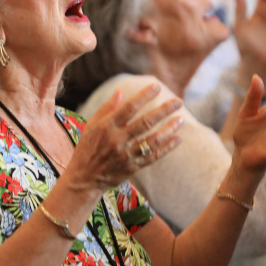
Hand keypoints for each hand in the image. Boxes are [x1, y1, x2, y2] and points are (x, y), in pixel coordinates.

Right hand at [67, 83, 183, 191]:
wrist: (84, 178)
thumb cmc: (87, 148)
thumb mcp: (91, 125)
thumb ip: (107, 108)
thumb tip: (121, 90)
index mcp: (106, 127)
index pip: (128, 108)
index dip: (144, 96)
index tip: (157, 86)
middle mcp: (118, 140)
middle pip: (145, 122)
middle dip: (163, 111)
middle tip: (178, 101)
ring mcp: (126, 155)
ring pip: (152, 140)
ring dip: (169, 129)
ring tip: (181, 118)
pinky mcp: (133, 167)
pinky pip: (153, 156)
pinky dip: (166, 148)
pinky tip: (178, 139)